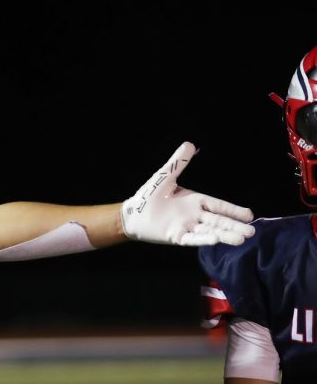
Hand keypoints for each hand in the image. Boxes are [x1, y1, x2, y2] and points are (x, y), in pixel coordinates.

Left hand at [121, 142, 253, 245]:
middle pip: (218, 221)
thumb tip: (190, 144)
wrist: (132, 213)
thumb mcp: (166, 177)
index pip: (218, 206)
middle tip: (252, 231)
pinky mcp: (175, 236)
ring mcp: (186, 227)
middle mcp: (194, 216)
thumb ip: (179, 163)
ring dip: (224, 235)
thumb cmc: (149, 196)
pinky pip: (192, 238)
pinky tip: (215, 239)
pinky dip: (203, 239)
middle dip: (234, 225)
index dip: (233, 210)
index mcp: (194, 201)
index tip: (249, 214)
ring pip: (209, 231)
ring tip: (240, 239)